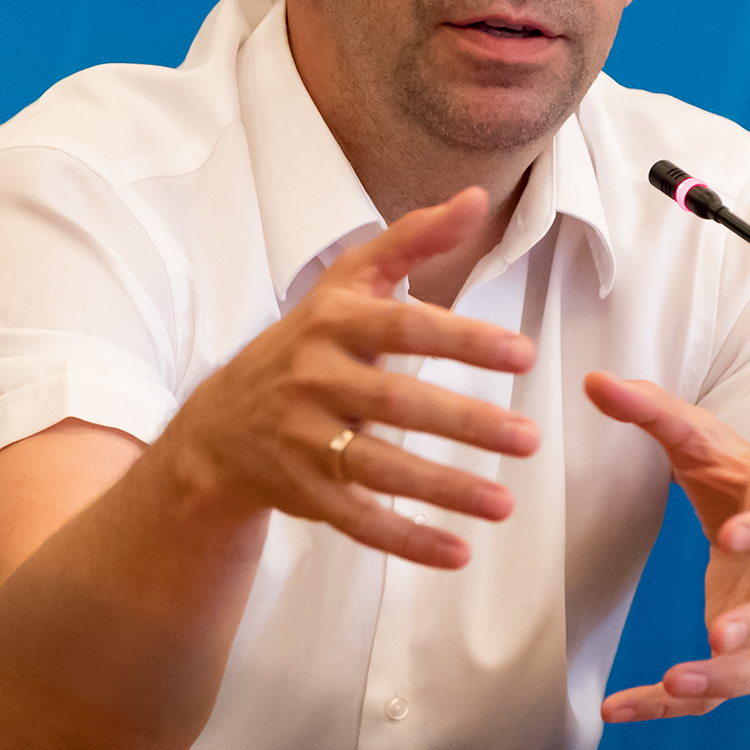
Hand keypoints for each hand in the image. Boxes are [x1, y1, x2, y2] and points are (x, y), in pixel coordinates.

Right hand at [160, 187, 539, 568]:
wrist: (219, 423)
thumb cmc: (303, 342)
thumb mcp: (346, 283)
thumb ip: (412, 240)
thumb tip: (474, 198)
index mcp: (332, 323)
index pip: (404, 328)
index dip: (463, 339)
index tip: (522, 353)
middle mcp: (314, 380)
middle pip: (397, 403)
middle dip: (466, 422)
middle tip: (529, 438)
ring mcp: (305, 440)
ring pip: (379, 467)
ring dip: (444, 489)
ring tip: (504, 504)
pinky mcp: (305, 491)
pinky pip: (359, 519)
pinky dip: (406, 540)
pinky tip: (457, 551)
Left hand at [583, 373, 749, 721]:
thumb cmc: (742, 483)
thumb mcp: (705, 442)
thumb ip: (654, 412)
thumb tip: (595, 381)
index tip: (732, 536)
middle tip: (720, 632)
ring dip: (728, 677)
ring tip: (678, 683)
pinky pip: (718, 693)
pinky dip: (671, 707)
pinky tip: (618, 709)